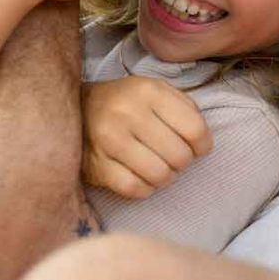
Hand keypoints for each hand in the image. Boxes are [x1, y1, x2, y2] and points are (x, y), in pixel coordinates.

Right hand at [81, 75, 213, 198]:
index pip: (195, 129)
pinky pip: (134, 188)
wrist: (76, 109)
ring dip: (165, 177)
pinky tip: (141, 177)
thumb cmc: (127, 102)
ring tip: (159, 168)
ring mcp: (109, 140)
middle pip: (179, 155)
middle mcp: (128, 113)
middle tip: (173, 158)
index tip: (196, 147)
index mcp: (149, 92)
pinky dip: (144, 188)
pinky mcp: (95, 165)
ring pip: (159, 175)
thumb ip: (185, 108)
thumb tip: (202, 141)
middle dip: (182, 162)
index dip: (202, 145)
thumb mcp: (156, 91)